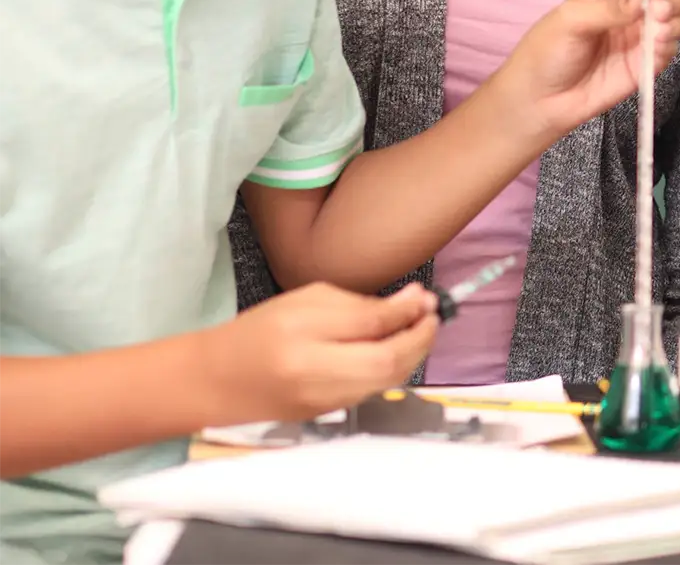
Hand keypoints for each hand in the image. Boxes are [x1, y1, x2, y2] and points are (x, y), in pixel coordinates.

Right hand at [199, 282, 439, 423]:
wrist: (214, 382)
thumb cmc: (257, 333)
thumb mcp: (305, 303)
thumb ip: (358, 305)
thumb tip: (412, 301)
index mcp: (301, 338)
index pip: (370, 326)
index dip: (408, 311)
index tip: (427, 297)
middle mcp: (312, 376)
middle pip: (387, 362)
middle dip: (420, 339)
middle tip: (431, 316)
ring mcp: (321, 402)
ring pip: (386, 381)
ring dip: (412, 355)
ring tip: (418, 330)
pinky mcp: (326, 415)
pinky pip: (372, 391)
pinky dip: (391, 370)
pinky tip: (393, 350)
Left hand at [492, 0, 679, 139]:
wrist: (539, 101)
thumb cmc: (546, 52)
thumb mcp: (570, 21)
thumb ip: (608, 8)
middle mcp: (631, 12)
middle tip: (661, 13)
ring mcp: (639, 39)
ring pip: (678, 21)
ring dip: (678, 23)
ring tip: (660, 33)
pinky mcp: (644, 66)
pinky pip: (669, 51)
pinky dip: (670, 46)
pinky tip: (656, 49)